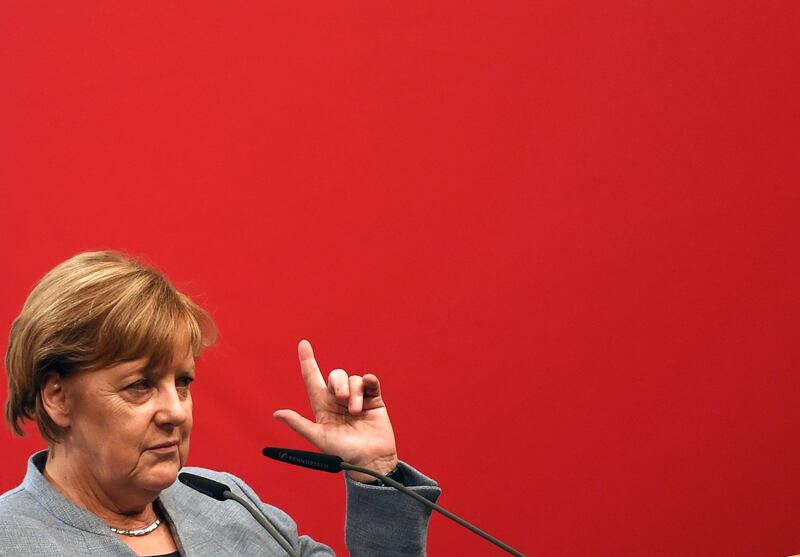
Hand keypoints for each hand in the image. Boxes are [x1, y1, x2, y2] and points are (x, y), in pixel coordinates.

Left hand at [273, 340, 398, 482]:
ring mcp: (357, 398)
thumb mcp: (318, 438)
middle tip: (342, 400)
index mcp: (322, 406)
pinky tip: (369, 383)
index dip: (307, 361)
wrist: (370, 461)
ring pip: (353, 379)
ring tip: (356, 412)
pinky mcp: (374, 400)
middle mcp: (338, 399)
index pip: (312, 378)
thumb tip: (276, 413)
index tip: (303, 344)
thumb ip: (299, 424)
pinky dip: (369, 380)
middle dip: (339, 384)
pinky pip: (370, 381)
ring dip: (354, 393)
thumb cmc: (342, 453)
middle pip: (335, 376)